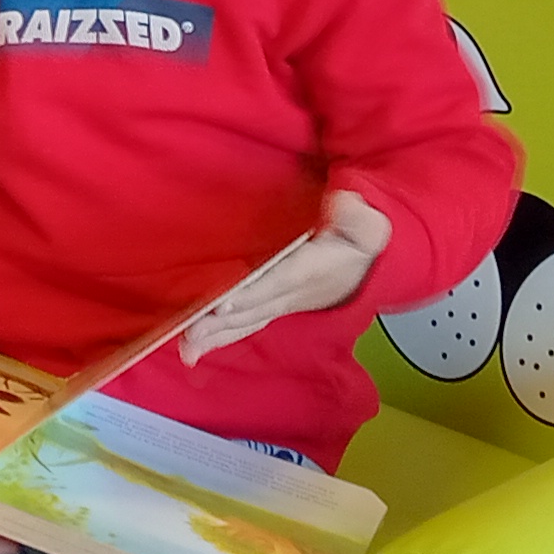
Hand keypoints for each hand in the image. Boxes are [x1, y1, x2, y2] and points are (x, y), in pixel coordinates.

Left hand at [180, 191, 397, 362]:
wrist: (362, 270)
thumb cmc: (356, 242)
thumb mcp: (367, 226)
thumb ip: (357, 216)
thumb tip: (344, 202)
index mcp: (310, 270)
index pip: (278, 281)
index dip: (253, 292)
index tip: (226, 302)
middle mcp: (291, 294)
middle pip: (253, 309)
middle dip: (222, 322)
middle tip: (191, 332)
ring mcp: (278, 305)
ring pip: (244, 322)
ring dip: (215, 336)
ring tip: (186, 349)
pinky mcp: (269, 309)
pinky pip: (242, 327)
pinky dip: (218, 340)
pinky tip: (191, 351)